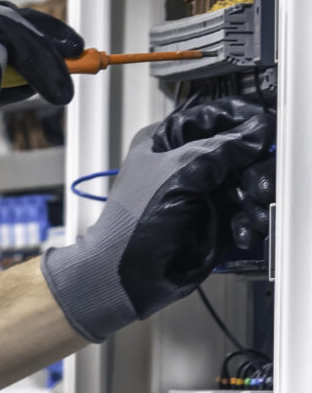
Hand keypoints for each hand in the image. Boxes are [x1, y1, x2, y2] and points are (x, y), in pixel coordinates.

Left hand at [43, 97, 275, 342]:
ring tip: (249, 205)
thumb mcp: (179, 173)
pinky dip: (248, 220)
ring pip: (247, 181)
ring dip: (254, 195)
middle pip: (238, 150)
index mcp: (168, 140)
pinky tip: (242, 229)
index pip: (214, 117)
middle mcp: (188, 163)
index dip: (242, 119)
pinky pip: (245, 212)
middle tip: (253, 178)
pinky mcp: (216, 220)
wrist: (128, 276)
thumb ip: (221, 148)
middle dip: (252, 164)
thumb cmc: (133, 224)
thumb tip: (257, 130)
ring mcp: (203, 192)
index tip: (264, 125)